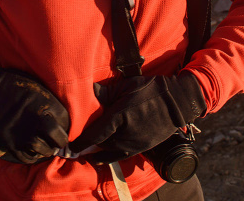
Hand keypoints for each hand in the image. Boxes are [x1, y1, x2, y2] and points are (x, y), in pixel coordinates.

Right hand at [0, 55, 69, 163]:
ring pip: (44, 150)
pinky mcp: (9, 142)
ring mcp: (22, 133)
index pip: (65, 120)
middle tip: (57, 140)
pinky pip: (27, 157)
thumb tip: (57, 115)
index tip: (62, 125)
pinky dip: (32, 156)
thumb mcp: (33, 86)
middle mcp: (35, 120)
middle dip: (60, 140)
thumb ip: (47, 100)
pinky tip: (33, 151)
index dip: (65, 124)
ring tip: (46, 147)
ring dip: (47, 150)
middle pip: (58, 138)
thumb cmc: (9, 84)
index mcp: (43, 103)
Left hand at [69, 72, 204, 162]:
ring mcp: (136, 142)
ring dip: (97, 151)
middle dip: (87, 145)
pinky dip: (109, 156)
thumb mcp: (126, 86)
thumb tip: (85, 93)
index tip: (67, 147)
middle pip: (100, 145)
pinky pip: (121, 156)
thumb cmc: (150, 90)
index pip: (95, 134)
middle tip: (74, 144)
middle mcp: (127, 133)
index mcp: (121, 116)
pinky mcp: (142, 148)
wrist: (176, 102)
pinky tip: (101, 156)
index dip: (80, 143)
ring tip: (86, 150)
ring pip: (110, 152)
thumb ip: (105, 93)